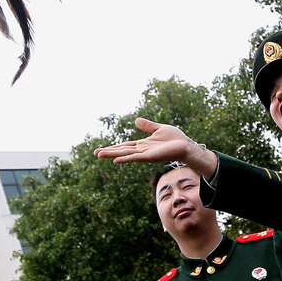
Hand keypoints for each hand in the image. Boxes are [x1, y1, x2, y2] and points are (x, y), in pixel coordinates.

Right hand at [93, 118, 218, 175]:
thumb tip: (136, 120)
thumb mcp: (159, 128)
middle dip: (109, 152)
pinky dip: (125, 159)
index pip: (125, 146)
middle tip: (95, 153)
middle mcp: (142, 150)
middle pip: (122, 151)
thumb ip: (147, 126)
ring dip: (112, 154)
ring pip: (125, 154)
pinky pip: (135, 158)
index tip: (102, 149)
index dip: (114, 147)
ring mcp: (145, 154)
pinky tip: (116, 160)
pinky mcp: (150, 157)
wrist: (186, 145)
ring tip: (99, 155)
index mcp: (143, 144)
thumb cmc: (175, 138)